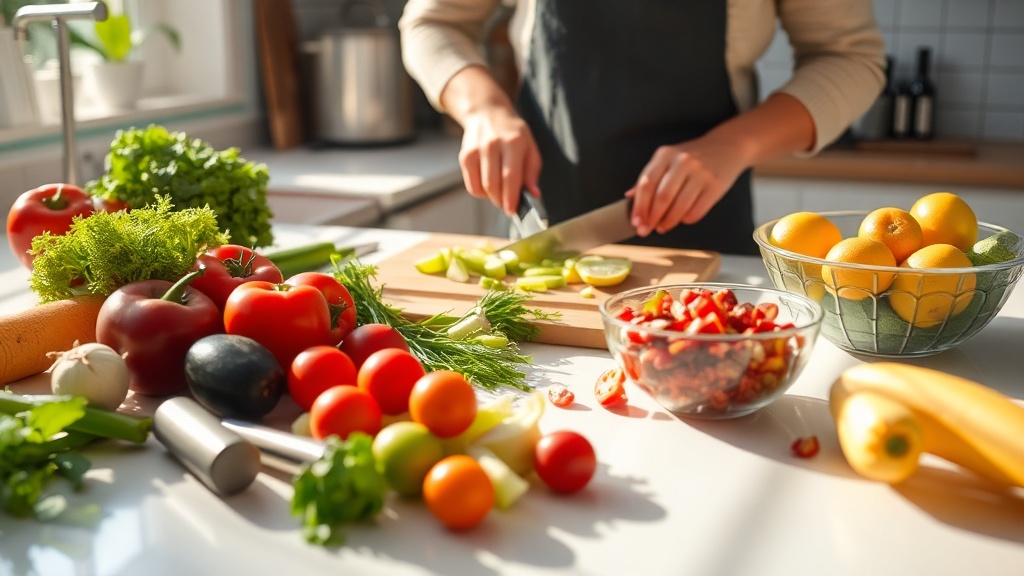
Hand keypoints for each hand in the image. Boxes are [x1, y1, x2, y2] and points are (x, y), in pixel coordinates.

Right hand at [458, 105, 541, 215]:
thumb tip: (534, 194)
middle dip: (502, 201)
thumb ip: (532, 172)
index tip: (513, 211)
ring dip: (492, 198)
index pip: (510, 177)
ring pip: (482, 188)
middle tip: (508, 205)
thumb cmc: (513, 134)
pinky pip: (472, 186)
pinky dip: (481, 192)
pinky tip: (489, 185)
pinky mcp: (464, 156)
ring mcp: (476, 150)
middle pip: (494, 185)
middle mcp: (492, 145)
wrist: (488, 113)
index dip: (511, 198)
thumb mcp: (530, 148)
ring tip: (500, 192)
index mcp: (513, 142)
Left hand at [627, 135, 748, 236]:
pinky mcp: (716, 186)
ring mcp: (701, 173)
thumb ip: (649, 177)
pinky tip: (682, 219)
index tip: (635, 222)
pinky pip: (697, 211)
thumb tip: (629, 197)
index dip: (639, 207)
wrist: (727, 146)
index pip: (647, 184)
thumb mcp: (668, 159)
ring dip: (668, 222)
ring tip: (662, 227)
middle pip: (662, 197)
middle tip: (645, 230)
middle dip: (651, 218)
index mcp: (665, 154)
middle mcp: (683, 161)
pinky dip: (686, 219)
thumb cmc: (692, 157)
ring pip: (679, 206)